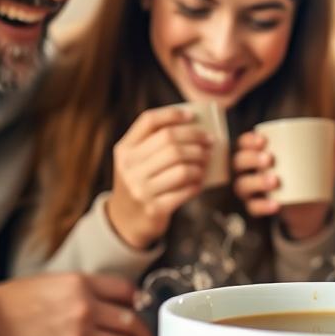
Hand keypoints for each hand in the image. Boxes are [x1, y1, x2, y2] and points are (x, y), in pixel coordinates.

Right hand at [0, 273, 153, 335]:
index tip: (140, 308)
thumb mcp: (50, 282)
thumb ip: (82, 289)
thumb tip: (113, 301)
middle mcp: (85, 307)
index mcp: (80, 283)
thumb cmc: (12, 303)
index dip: (137, 301)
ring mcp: (79, 335)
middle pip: (130, 320)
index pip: (126, 290)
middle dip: (142, 333)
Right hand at [106, 107, 213, 249]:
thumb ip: (154, 143)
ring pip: (181, 167)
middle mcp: (129, 167)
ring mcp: (140, 189)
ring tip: (206, 161)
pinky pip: (185, 189)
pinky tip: (200, 181)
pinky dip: (197, 183)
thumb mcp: (136, 161)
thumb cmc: (140, 183)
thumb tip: (195, 126)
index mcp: (124, 150)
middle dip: (195, 138)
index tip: (193, 116)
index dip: (172, 114)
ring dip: (200, 162)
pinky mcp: (155, 208)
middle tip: (210, 141)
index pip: (148, 121)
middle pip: (170, 141)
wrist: (125, 221)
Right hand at [233, 131, 334, 240]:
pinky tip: (275, 205)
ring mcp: (252, 190)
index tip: (262, 140)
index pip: (244, 142)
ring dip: (256, 181)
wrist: (309, 205)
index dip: (248, 140)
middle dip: (250, 158)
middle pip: (239, 162)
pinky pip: (253, 208)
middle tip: (269, 159)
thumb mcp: (323, 163)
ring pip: (242, 185)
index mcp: (259, 152)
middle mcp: (250, 170)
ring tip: (275, 180)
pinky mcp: (258, 207)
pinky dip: (262, 206)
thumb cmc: (310, 174)